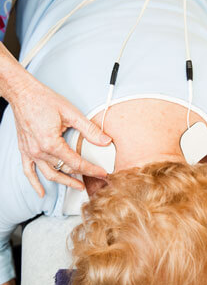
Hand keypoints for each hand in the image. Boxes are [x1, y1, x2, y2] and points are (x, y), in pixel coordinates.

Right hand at [7, 71, 110, 196]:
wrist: (23, 93)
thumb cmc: (45, 100)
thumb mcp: (71, 113)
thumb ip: (89, 130)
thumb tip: (105, 141)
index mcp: (51, 143)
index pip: (76, 163)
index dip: (91, 169)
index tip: (102, 173)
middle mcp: (39, 151)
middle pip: (64, 169)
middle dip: (81, 176)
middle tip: (94, 179)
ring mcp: (30, 152)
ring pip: (49, 174)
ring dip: (64, 182)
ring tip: (78, 186)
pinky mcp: (25, 150)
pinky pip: (28, 171)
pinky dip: (34, 183)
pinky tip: (41, 192)